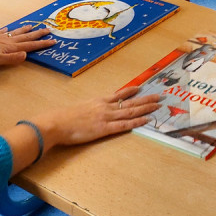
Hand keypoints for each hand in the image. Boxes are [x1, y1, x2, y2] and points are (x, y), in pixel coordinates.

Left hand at [0, 25, 55, 66]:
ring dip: (25, 30)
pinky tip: (8, 29)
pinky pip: (2, 33)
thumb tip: (27, 54)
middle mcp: (7, 41)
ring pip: (16, 33)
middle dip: (38, 35)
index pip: (29, 46)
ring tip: (32, 26)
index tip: (53, 41)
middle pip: (25, 37)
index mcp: (10, 47)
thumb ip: (12, 58)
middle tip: (48, 30)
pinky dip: (7, 30)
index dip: (42, 44)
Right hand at [30, 85, 162, 150]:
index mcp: (98, 101)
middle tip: (159, 96)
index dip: (131, 91)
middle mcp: (105, 106)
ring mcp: (106, 117)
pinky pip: (124, 124)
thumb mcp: (77, 108)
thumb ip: (87, 109)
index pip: (118, 94)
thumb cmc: (62, 118)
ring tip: (158, 105)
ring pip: (130, 110)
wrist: (56, 123)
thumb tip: (89, 112)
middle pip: (129, 101)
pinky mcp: (104, 128)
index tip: (141, 87)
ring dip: (145, 108)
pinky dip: (137, 121)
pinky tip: (147, 119)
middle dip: (145, 99)